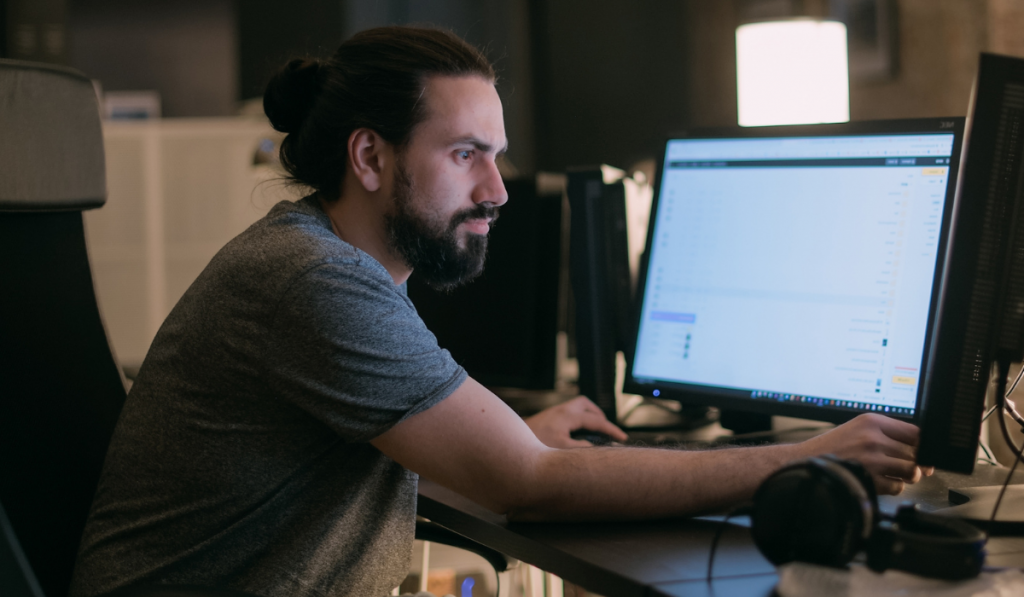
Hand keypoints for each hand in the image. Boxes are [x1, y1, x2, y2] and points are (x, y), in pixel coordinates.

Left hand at [524, 396, 627, 447]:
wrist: (511, 443)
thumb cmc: (534, 445)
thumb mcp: (562, 450)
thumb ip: (582, 449)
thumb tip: (594, 448)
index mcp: (568, 416)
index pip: (597, 420)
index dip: (612, 430)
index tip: (622, 438)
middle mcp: (561, 410)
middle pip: (586, 404)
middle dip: (598, 415)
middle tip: (605, 429)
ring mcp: (553, 413)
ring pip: (576, 407)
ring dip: (587, 416)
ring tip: (592, 431)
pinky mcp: (547, 418)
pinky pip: (568, 413)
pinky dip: (576, 420)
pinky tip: (574, 434)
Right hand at [798, 413, 932, 494]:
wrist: (805, 461)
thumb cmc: (832, 447)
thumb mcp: (857, 428)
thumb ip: (887, 434)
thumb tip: (922, 450)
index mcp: (872, 422)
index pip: (915, 432)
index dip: (923, 445)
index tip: (922, 452)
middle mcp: (873, 438)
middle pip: (916, 453)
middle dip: (915, 463)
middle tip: (904, 465)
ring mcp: (872, 460)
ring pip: (911, 471)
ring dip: (907, 476)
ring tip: (893, 473)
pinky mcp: (869, 479)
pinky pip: (898, 487)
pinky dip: (893, 487)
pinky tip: (879, 481)